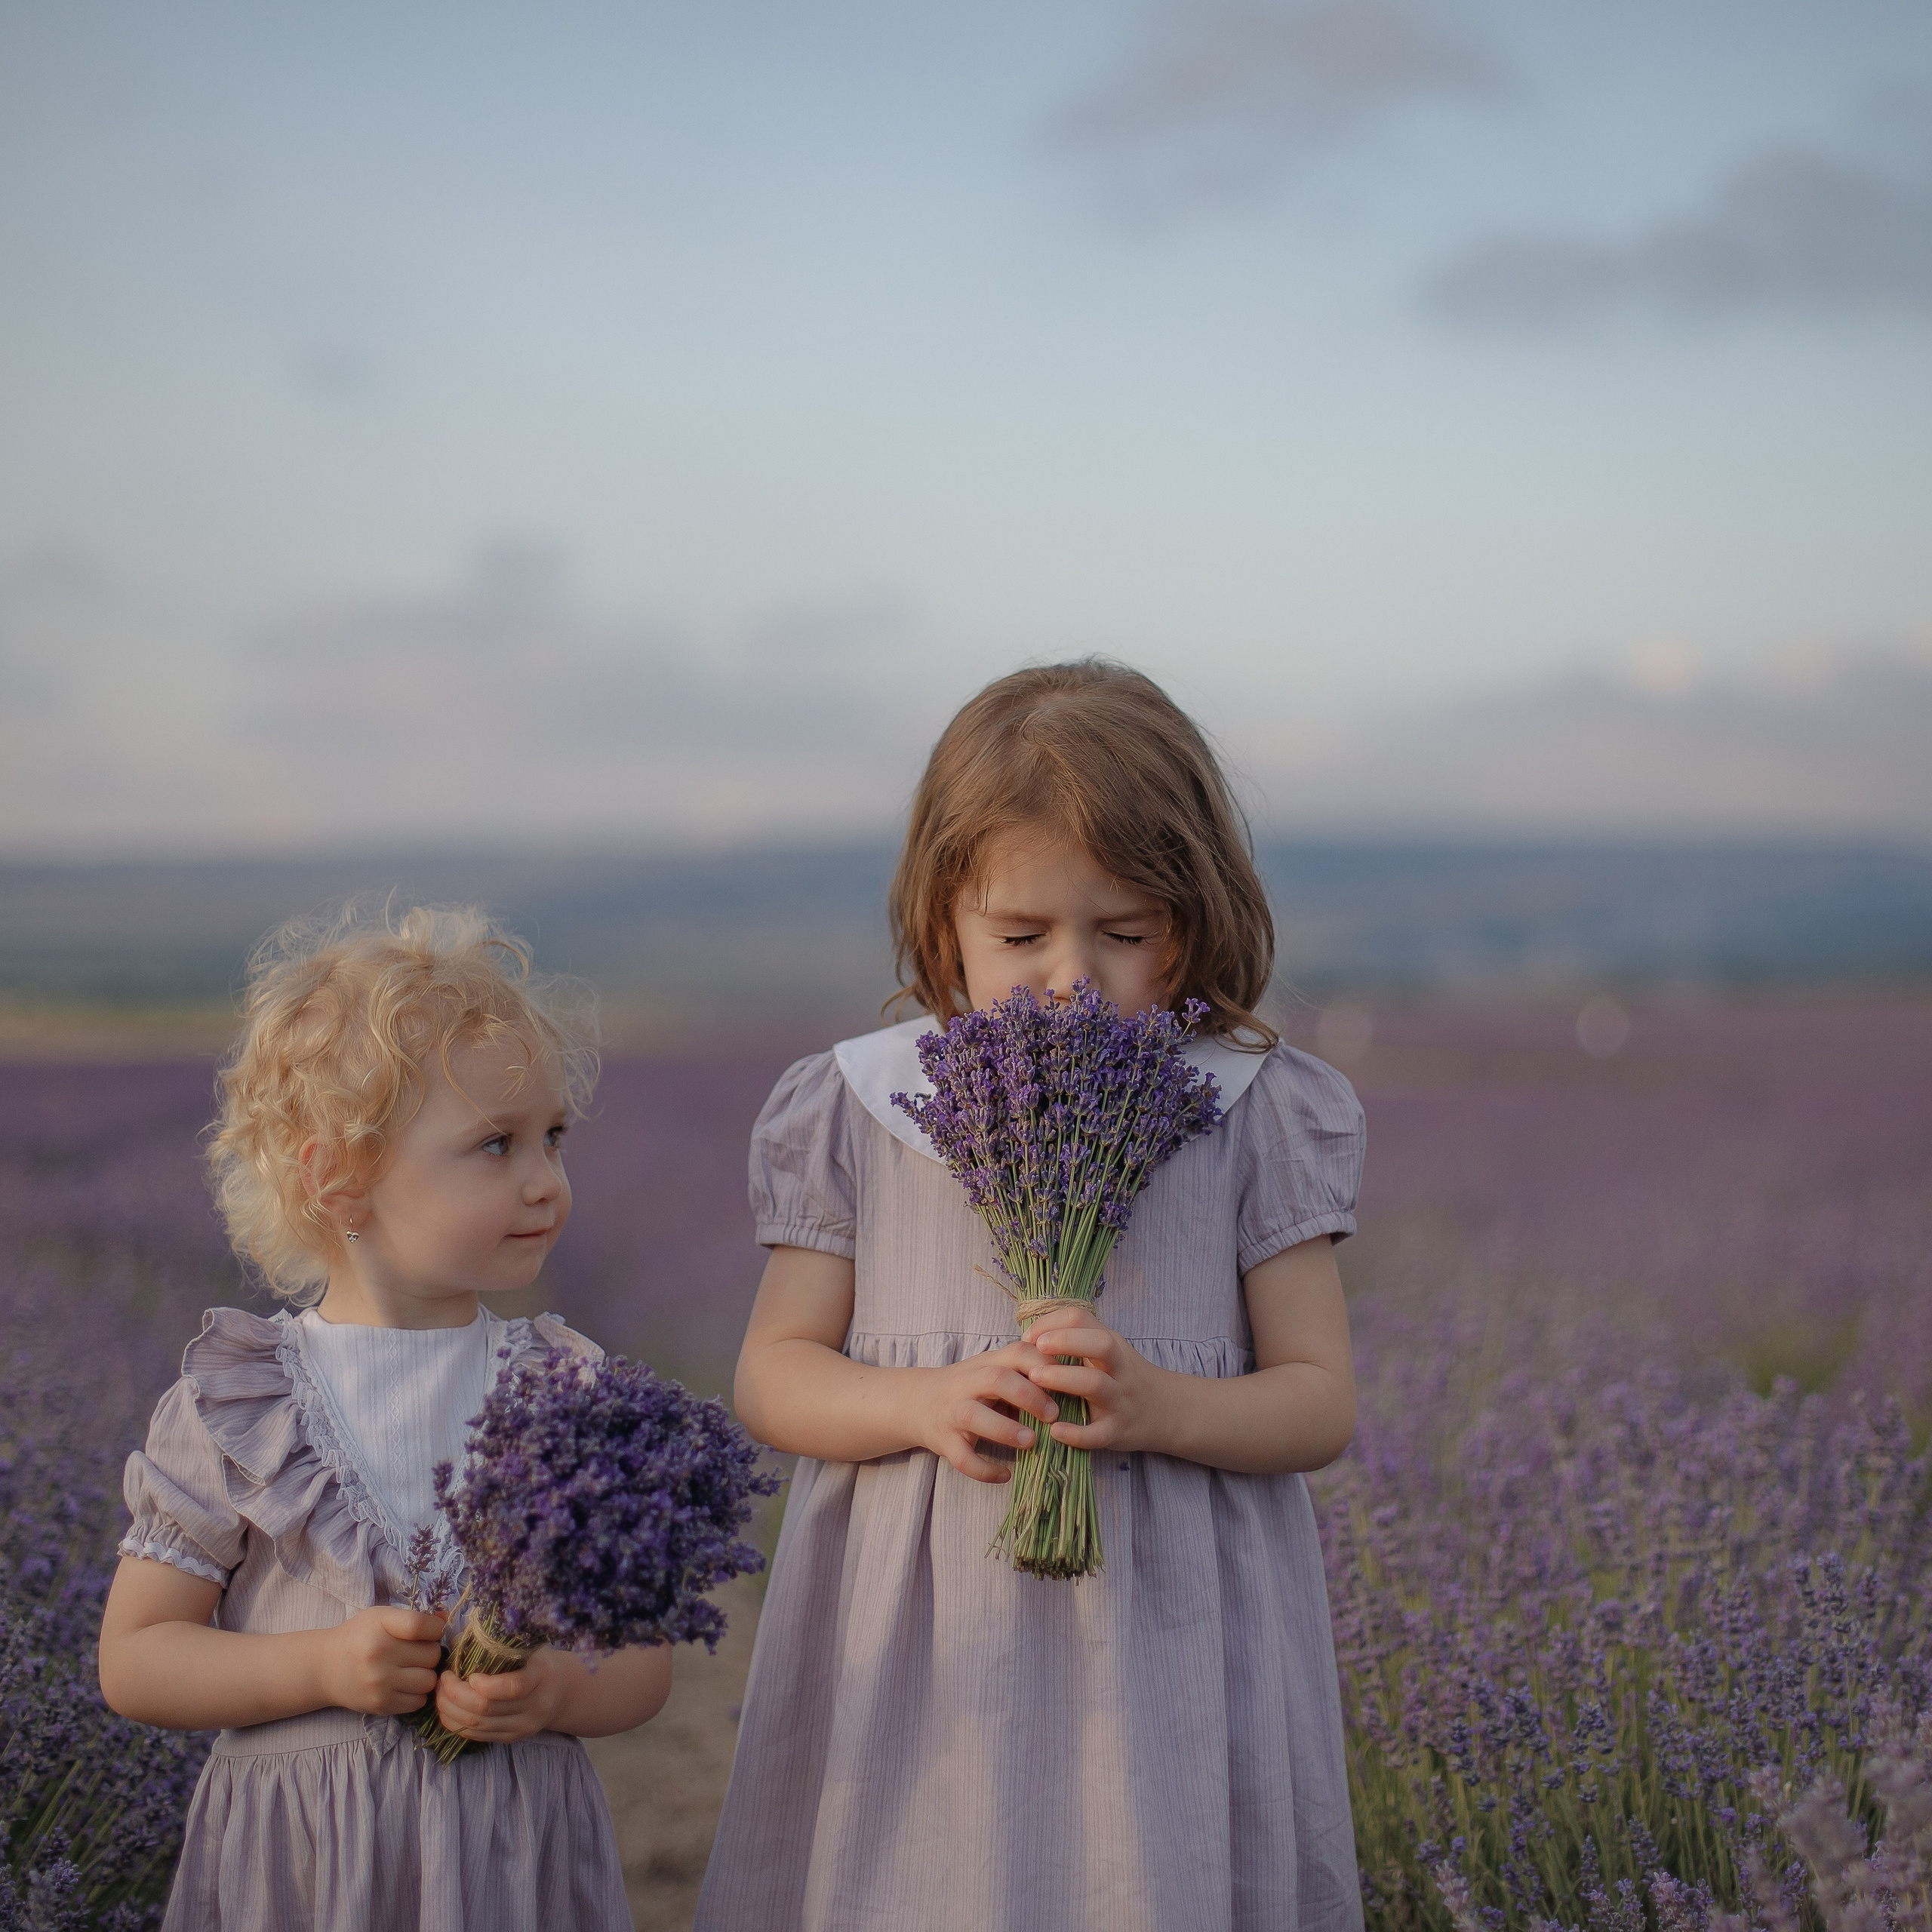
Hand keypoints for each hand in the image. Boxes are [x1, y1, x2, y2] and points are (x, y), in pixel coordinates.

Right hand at [318, 1606, 446, 1715]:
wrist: (326, 1668)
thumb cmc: (359, 1637)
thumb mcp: (381, 1617)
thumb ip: (414, 1617)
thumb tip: (445, 1620)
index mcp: (380, 1627)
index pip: (422, 1626)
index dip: (435, 1628)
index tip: (431, 1631)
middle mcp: (379, 1656)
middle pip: (432, 1656)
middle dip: (430, 1653)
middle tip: (417, 1652)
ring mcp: (379, 1684)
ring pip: (429, 1681)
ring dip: (426, 1675)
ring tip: (412, 1669)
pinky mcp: (380, 1705)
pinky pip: (418, 1701)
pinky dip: (417, 1693)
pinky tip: (405, 1684)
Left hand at [435, 1646, 570, 1743]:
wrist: (562, 1691)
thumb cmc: (539, 1660)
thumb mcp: (529, 1645)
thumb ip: (498, 1642)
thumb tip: (457, 1640)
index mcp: (542, 1676)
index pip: (514, 1687)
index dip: (485, 1684)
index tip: (469, 1673)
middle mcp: (535, 1707)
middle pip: (486, 1709)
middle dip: (455, 1694)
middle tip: (443, 1679)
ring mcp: (523, 1727)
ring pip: (477, 1725)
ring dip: (450, 1710)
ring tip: (440, 1693)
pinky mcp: (512, 1738)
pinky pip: (477, 1736)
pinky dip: (456, 1723)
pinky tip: (448, 1709)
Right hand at [906, 1340, 1061, 1483]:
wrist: (918, 1402)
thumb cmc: (970, 1387)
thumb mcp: (993, 1371)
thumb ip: (1024, 1373)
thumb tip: (1071, 1384)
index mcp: (986, 1364)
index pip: (1016, 1353)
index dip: (1041, 1364)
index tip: (1066, 1380)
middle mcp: (967, 1384)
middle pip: (996, 1379)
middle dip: (1028, 1395)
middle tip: (1054, 1414)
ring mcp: (952, 1412)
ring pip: (974, 1415)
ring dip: (1005, 1429)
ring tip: (1031, 1442)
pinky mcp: (943, 1441)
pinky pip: (962, 1458)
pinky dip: (984, 1469)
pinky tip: (1005, 1475)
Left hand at [1020, 1307, 1165, 1455]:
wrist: (1165, 1410)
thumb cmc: (1123, 1376)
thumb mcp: (1109, 1350)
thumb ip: (1077, 1338)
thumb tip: (1031, 1336)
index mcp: (1111, 1345)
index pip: (1081, 1319)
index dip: (1052, 1322)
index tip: (1030, 1338)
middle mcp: (1118, 1369)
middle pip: (1099, 1344)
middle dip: (1065, 1341)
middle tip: (1035, 1348)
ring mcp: (1119, 1400)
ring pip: (1095, 1384)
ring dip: (1062, 1378)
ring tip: (1035, 1378)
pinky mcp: (1117, 1431)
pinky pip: (1097, 1434)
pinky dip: (1076, 1434)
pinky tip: (1054, 1430)